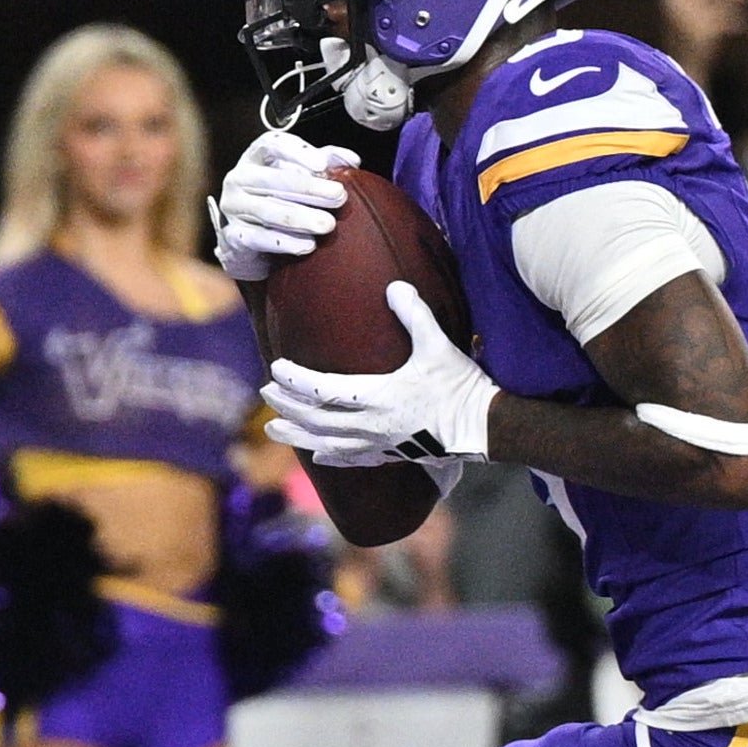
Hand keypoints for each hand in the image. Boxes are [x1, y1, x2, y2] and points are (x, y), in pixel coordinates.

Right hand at [216, 129, 352, 281]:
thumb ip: (325, 160)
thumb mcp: (299, 171)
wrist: (248, 235)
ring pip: (268, 211)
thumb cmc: (277, 195)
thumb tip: (352, 160)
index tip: (322, 164)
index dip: (297, 152)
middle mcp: (239, 178)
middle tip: (338, 196)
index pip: (272, 145)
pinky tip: (308, 245)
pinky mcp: (233, 235)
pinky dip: (285, 243)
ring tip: (328, 224)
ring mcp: (233, 207)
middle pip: (273, 180)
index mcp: (255, 156)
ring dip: (301, 218)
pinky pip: (259, 239)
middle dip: (309, 189)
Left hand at [265, 284, 500, 463]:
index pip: (323, 390)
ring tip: (273, 430)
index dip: (295, 380)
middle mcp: (372, 424)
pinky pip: (352, 460)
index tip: (275, 367)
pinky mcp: (391, 454)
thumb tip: (395, 286)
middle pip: (317, 418)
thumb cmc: (460, 385)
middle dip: (287, 405)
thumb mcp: (438, 346)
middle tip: (265, 392)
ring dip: (297, 436)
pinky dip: (330, 458)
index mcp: (378, 396)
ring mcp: (379, 443)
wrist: (482, 427)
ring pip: (326, 444)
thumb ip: (414, 314)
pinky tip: (317, 457)